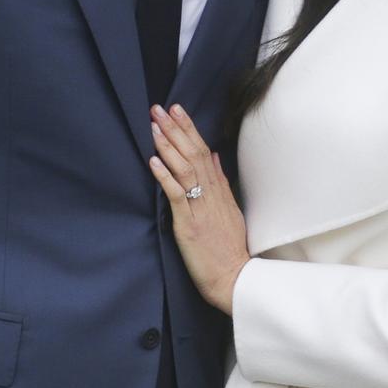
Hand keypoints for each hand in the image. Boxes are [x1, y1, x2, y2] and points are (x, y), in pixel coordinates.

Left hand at [149, 103, 249, 315]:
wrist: (234, 279)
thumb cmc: (230, 248)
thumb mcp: (230, 209)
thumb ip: (221, 182)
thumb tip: (215, 156)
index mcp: (219, 190)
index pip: (203, 150)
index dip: (189, 129)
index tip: (177, 109)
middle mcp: (210, 194)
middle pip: (193, 154)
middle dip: (175, 129)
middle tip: (160, 108)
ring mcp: (199, 208)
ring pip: (184, 169)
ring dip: (168, 146)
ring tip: (154, 127)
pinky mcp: (188, 225)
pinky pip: (176, 196)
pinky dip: (165, 177)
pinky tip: (153, 161)